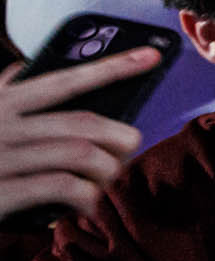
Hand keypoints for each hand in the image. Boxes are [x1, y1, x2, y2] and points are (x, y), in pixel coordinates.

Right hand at [0, 46, 160, 218]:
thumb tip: (22, 66)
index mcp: (2, 105)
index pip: (65, 80)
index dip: (113, 67)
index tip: (153, 55)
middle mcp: (2, 126)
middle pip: (85, 123)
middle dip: (122, 136)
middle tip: (130, 149)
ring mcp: (2, 159)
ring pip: (81, 153)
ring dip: (107, 169)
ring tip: (108, 181)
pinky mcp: (0, 192)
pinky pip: (63, 188)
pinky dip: (86, 196)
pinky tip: (88, 206)